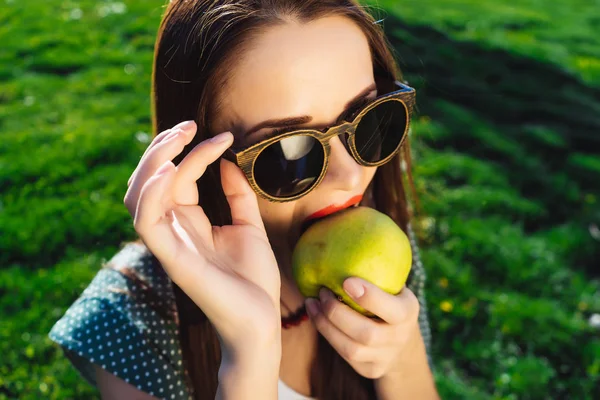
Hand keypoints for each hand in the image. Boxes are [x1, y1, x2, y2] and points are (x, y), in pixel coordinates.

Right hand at [124, 120, 280, 354]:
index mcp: (189, 222)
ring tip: (178, 139)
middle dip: (161, 148)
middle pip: (148, 182)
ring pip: (138, 197)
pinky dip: (152, 193)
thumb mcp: (249, 224)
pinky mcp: (172, 258)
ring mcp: (169, 244)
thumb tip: (226, 161)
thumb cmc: (254, 278)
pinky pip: (147, 222)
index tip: (222, 136)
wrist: (261, 318)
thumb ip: (236, 194)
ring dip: (153, 163)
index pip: (177, 178)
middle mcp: (173, 229)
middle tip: (187, 126)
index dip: (194, 152)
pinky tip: (171, 170)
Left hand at [305, 278, 420, 379]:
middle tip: (322, 292)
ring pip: (350, 348)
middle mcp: (399, 338)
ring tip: (312, 303)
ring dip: (325, 325)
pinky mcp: (370, 369)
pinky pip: (343, 354)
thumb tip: (347, 237)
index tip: (346, 280)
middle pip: (366, 333)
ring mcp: (385, 358)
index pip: (392, 310)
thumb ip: (379, 272)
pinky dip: (326, 334)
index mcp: (408, 313)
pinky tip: (315, 315)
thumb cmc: (390, 302)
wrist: (402, 344)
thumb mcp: (394, 287)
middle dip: (338, 313)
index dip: (369, 297)